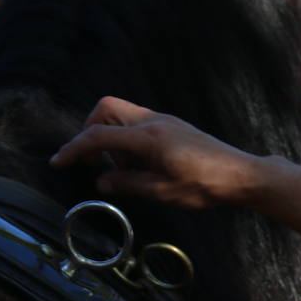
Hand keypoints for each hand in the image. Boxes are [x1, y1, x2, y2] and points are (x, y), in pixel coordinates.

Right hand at [50, 96, 262, 208]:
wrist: (241, 175)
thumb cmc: (206, 185)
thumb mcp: (163, 191)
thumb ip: (128, 184)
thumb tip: (102, 181)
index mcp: (147, 137)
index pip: (98, 136)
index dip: (75, 149)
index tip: (59, 162)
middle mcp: (153, 121)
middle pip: (106, 109)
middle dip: (91, 131)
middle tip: (95, 161)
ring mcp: (164, 120)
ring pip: (122, 114)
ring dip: (112, 138)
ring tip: (125, 171)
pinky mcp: (173, 125)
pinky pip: (139, 123)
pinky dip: (129, 139)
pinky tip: (141, 165)